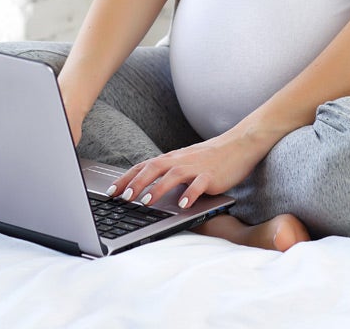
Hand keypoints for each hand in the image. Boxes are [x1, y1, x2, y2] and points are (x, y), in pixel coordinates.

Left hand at [107, 129, 263, 209]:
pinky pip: (199, 184)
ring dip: (157, 188)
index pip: (143, 166)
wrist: (238, 144)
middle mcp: (180, 161)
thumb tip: (147, 187)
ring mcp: (196, 167)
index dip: (126, 178)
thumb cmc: (211, 156)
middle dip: (136, 183)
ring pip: (172, 175)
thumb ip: (168, 173)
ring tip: (145, 202)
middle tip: (122, 198)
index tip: (111, 192)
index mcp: (172, 159)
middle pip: (153, 168)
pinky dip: (189, 194)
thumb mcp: (185, 162)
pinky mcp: (211, 175)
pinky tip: (182, 205)